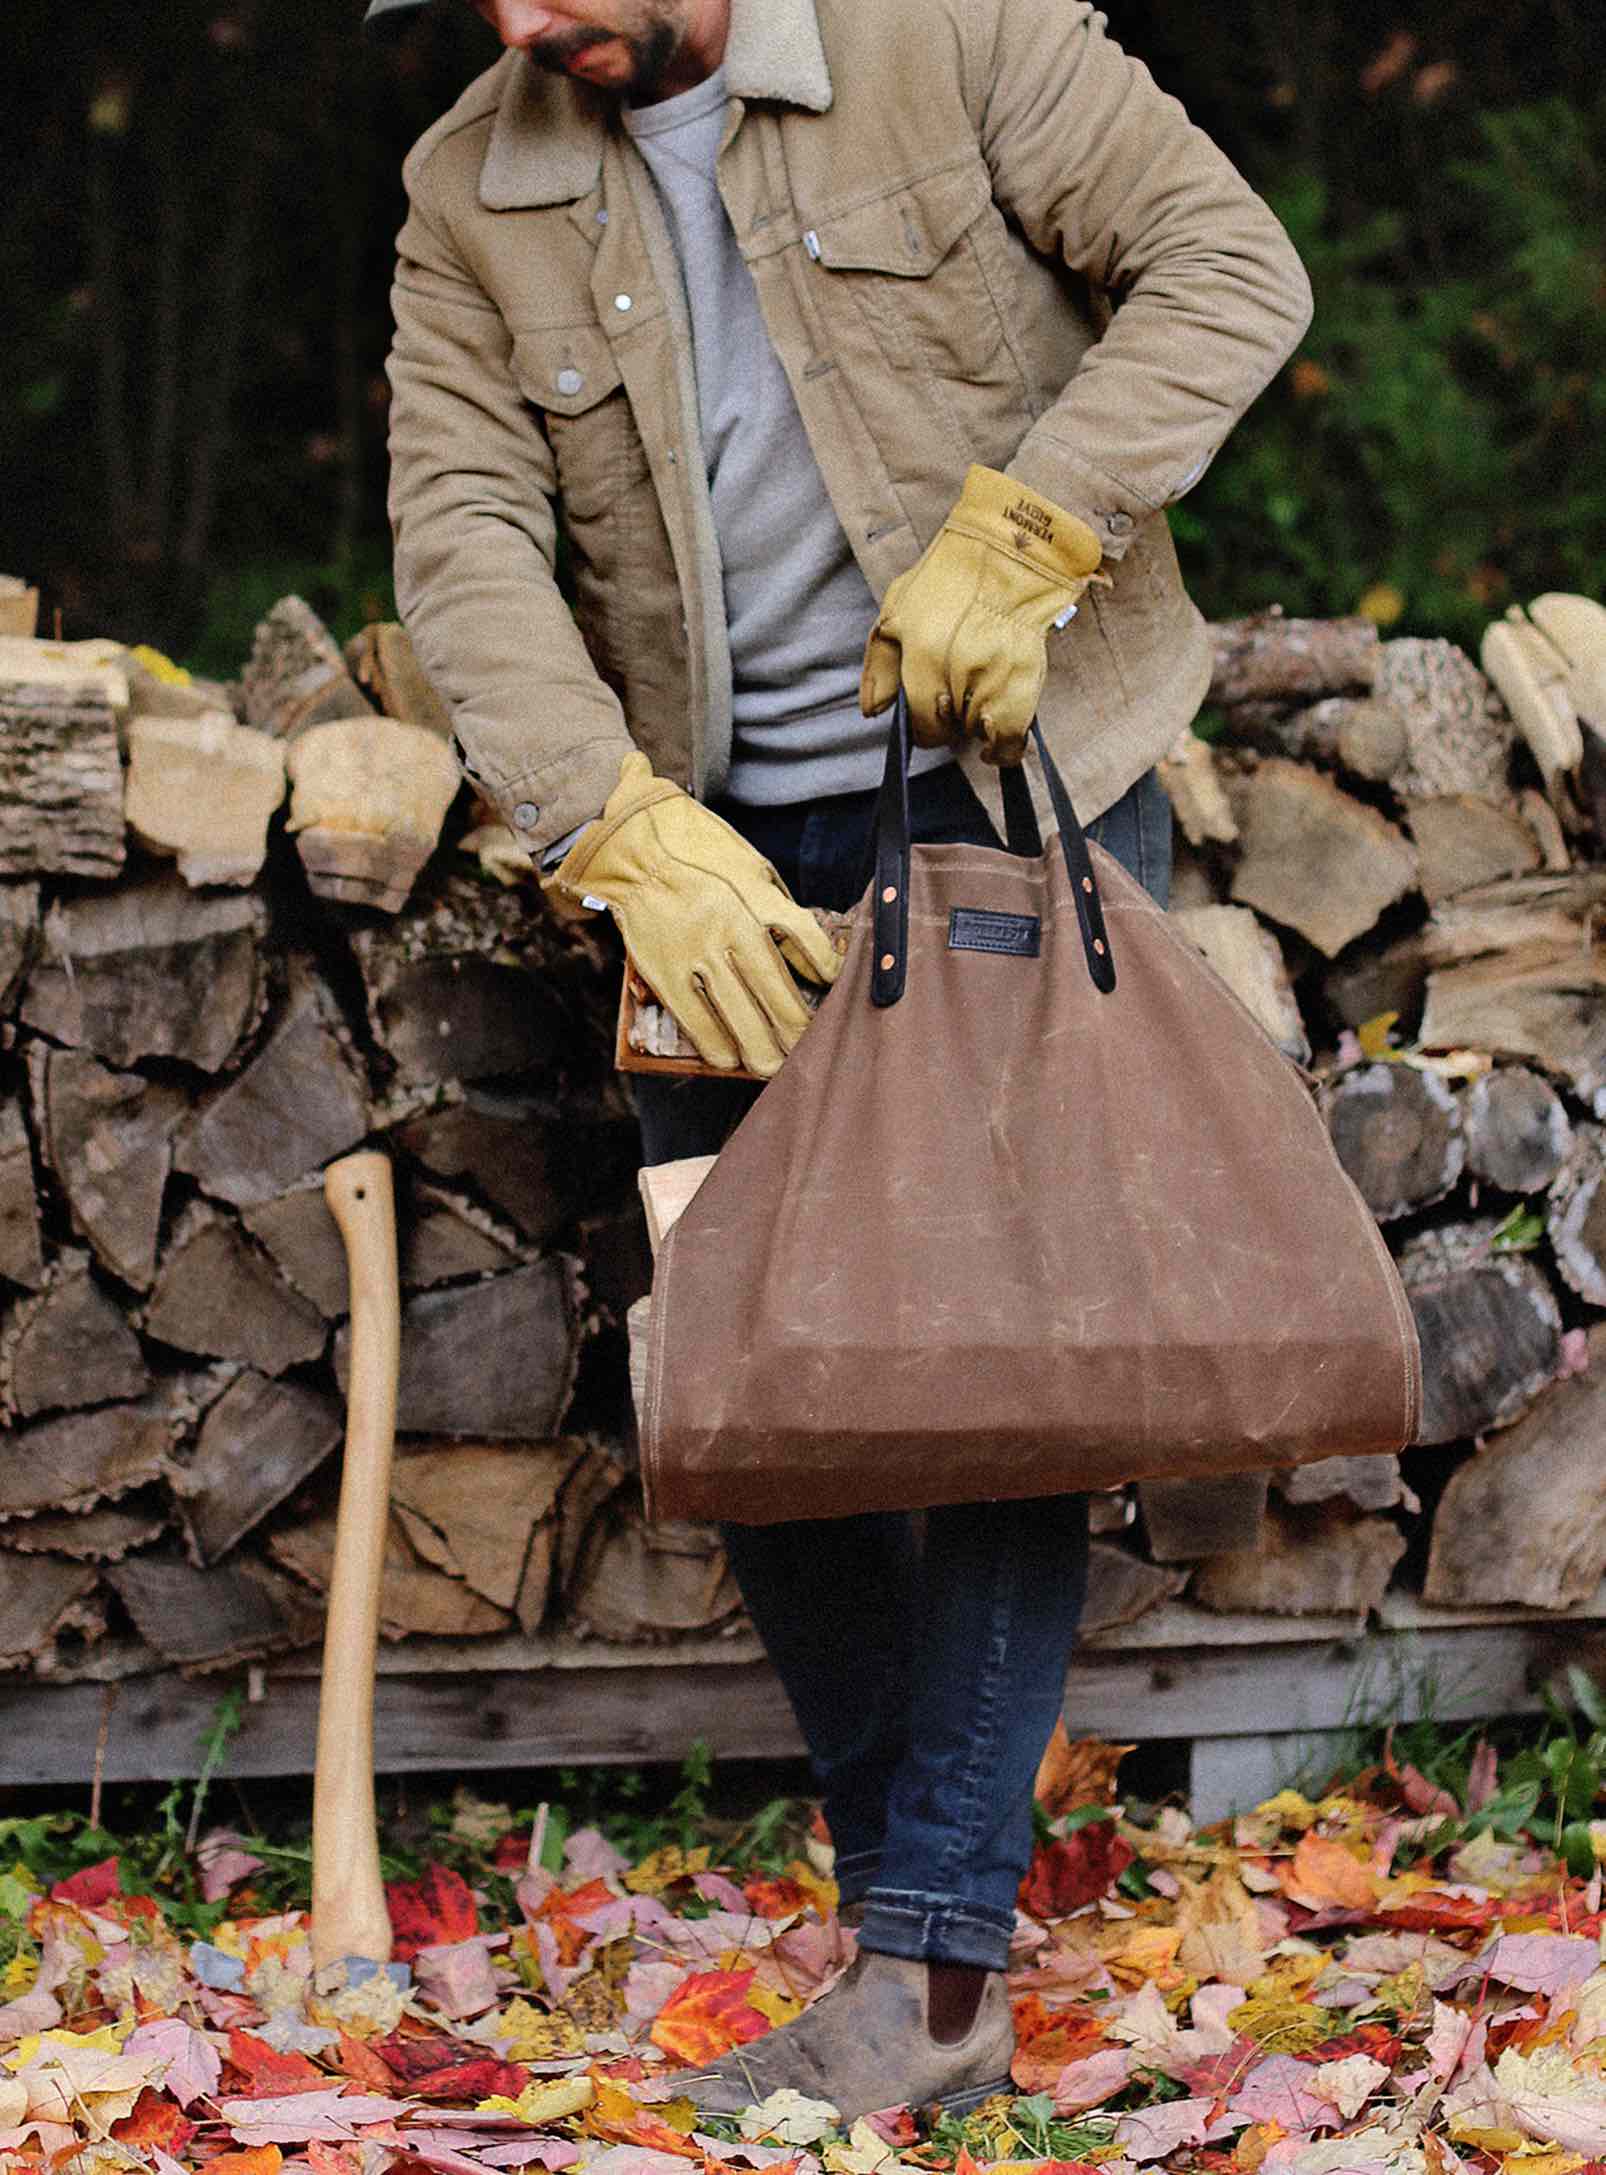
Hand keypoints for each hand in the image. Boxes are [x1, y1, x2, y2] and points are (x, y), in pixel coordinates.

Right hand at [544, 753, 842, 1076]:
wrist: (633, 852)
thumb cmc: (695, 859)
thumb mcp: (748, 869)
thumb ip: (777, 907)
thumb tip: (805, 954)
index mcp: (754, 899)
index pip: (806, 937)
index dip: (824, 967)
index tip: (834, 987)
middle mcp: (730, 928)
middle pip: (774, 990)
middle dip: (795, 1029)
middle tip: (807, 1051)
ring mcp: (696, 952)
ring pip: (737, 1012)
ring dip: (759, 1047)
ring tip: (772, 1066)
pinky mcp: (665, 970)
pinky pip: (694, 1017)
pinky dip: (714, 1043)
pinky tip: (727, 1058)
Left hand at [860, 465, 1102, 765]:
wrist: (1012, 547)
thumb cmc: (949, 576)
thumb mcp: (898, 610)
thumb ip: (880, 665)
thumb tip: (872, 712)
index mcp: (922, 652)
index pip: (920, 719)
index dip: (924, 729)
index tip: (931, 723)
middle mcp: (957, 667)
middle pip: (950, 727)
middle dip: (949, 726)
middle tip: (953, 708)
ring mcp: (994, 672)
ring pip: (981, 730)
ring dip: (977, 728)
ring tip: (976, 706)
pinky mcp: (1027, 674)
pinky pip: (1014, 729)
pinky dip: (1007, 744)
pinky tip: (999, 745)